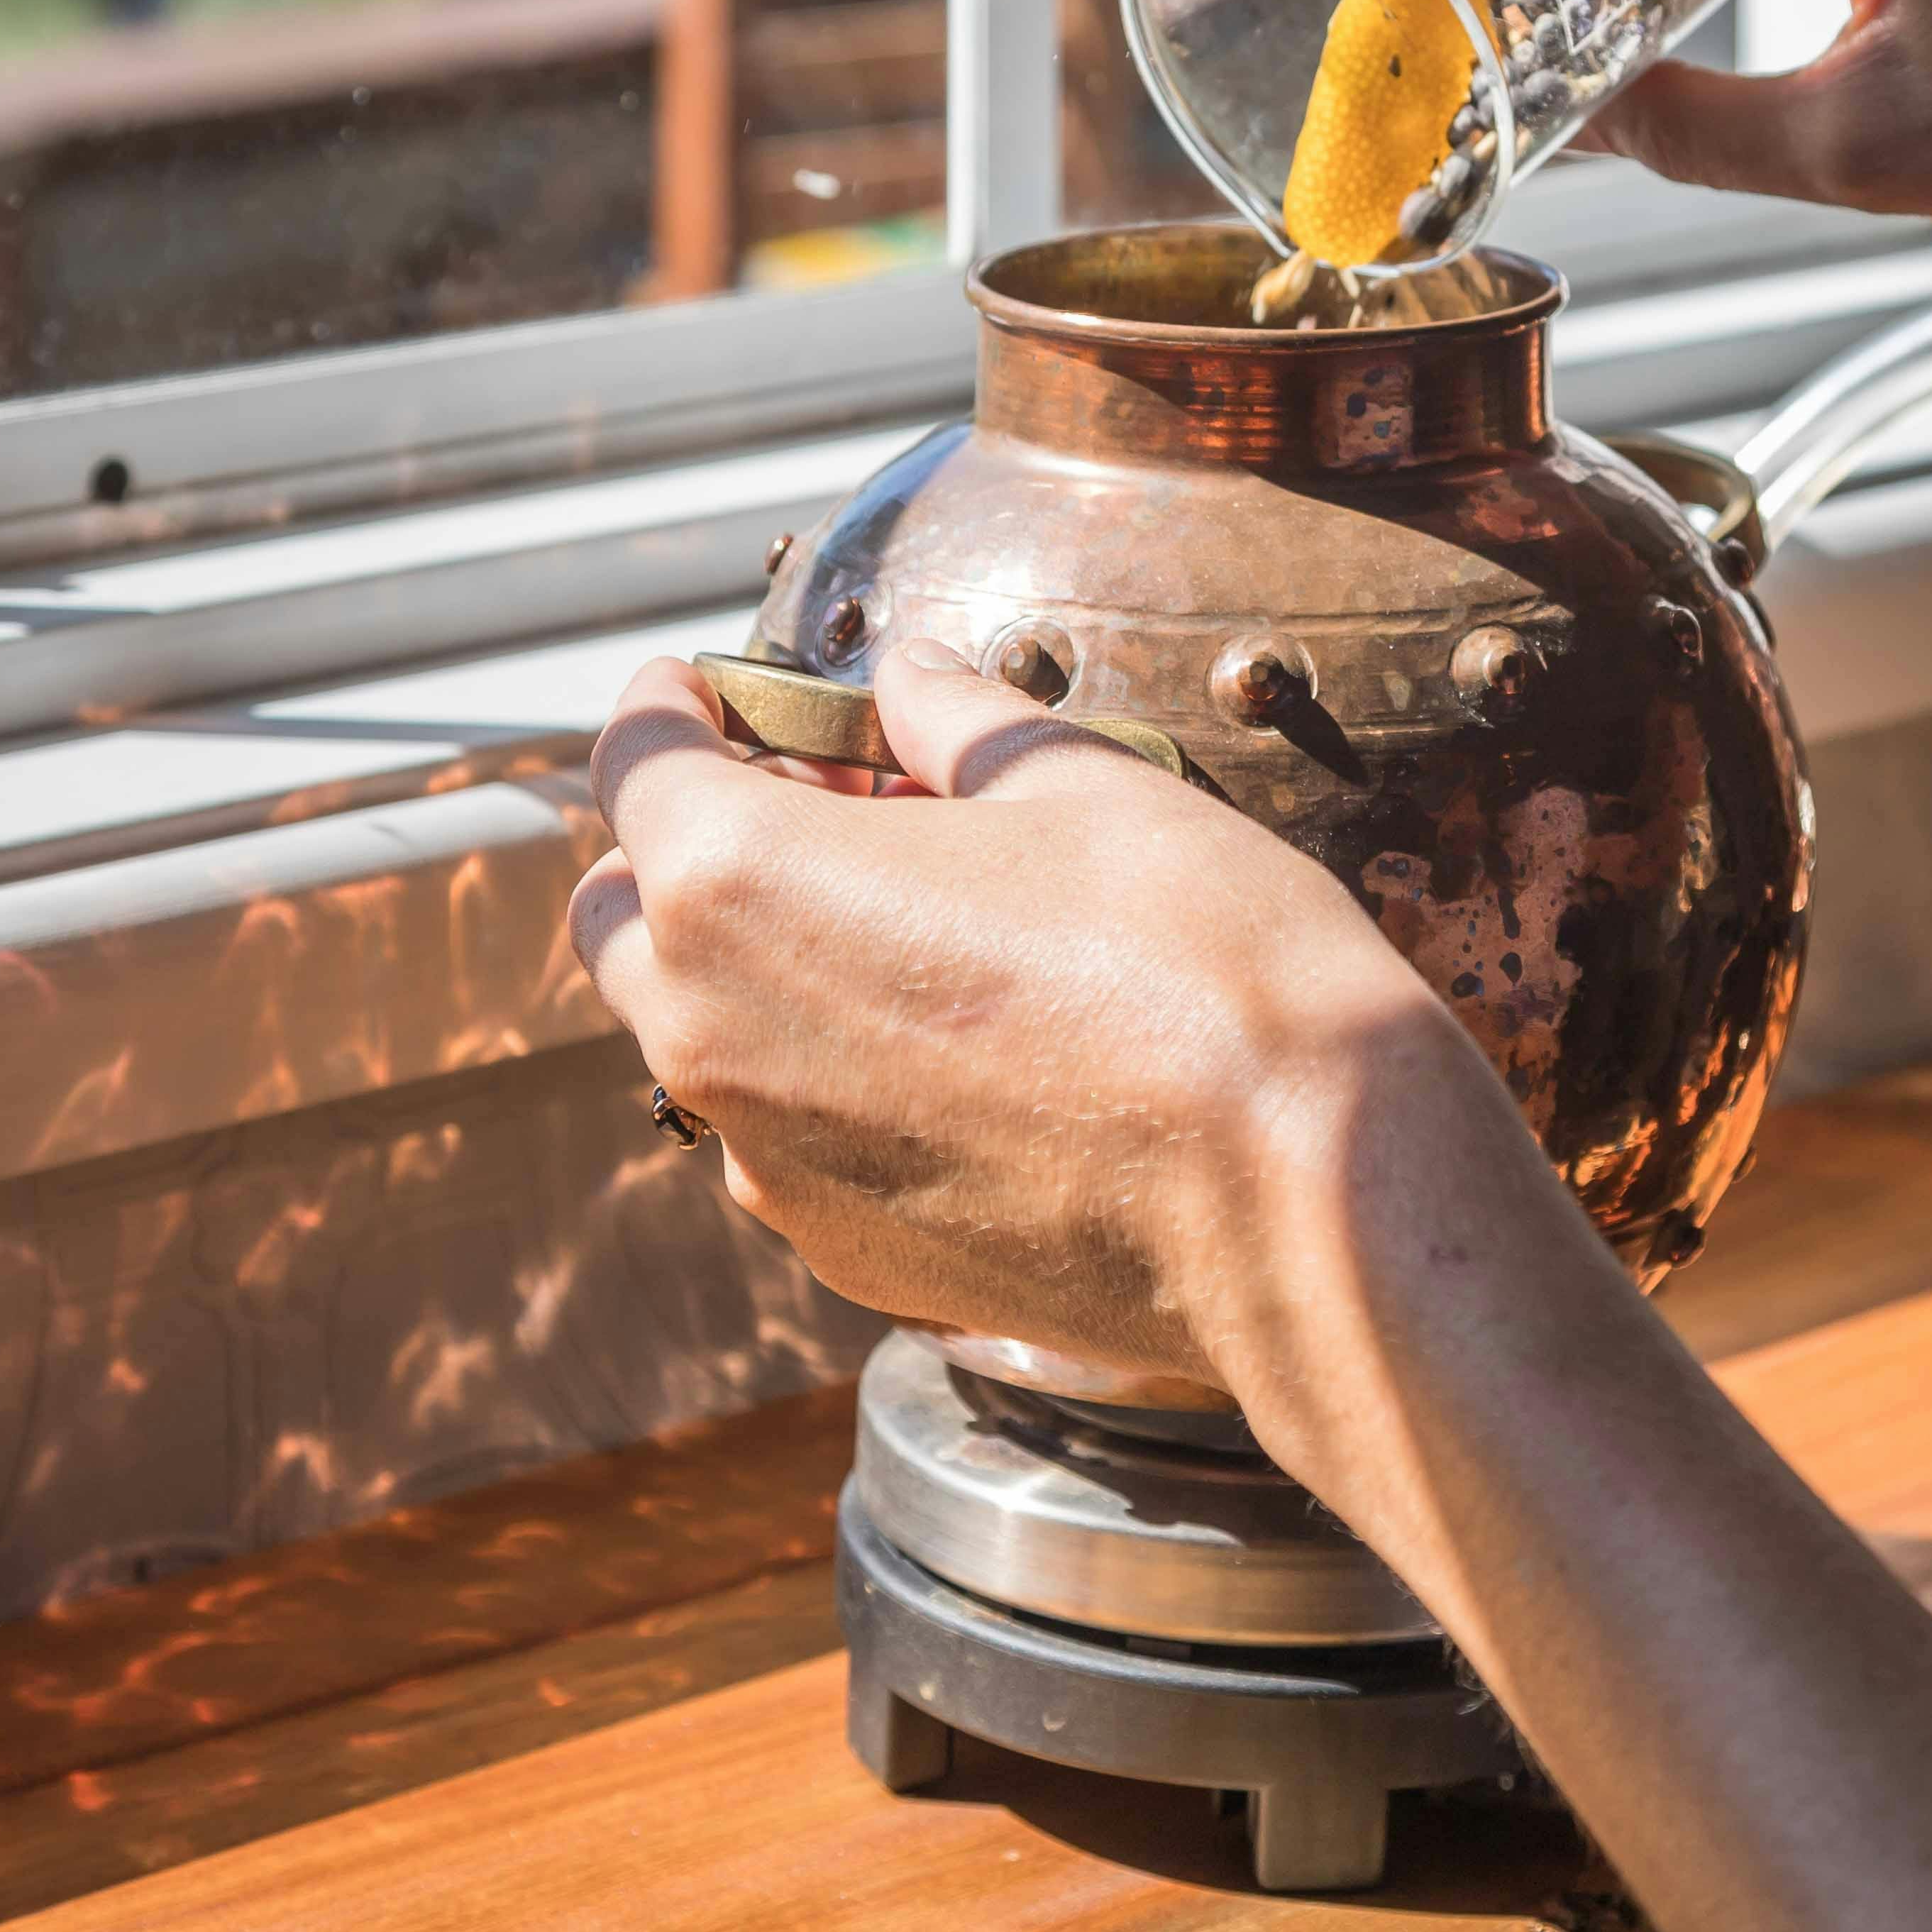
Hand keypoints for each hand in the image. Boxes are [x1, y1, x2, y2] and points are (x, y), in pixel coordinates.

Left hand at [567, 642, 1534, 1406]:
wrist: (1303, 1204)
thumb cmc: (1204, 970)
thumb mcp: (1084, 785)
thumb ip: (960, 723)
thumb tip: (910, 679)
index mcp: (739, 881)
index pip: (635, 760)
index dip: (672, 704)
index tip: (707, 687)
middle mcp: (710, 1032)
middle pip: (628, 912)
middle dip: (695, 844)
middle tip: (826, 802)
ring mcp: (768, 1162)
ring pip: (698, 1035)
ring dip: (760, 967)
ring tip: (905, 925)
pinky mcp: (839, 1252)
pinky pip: (783, 1139)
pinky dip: (822, 1078)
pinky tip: (951, 1047)